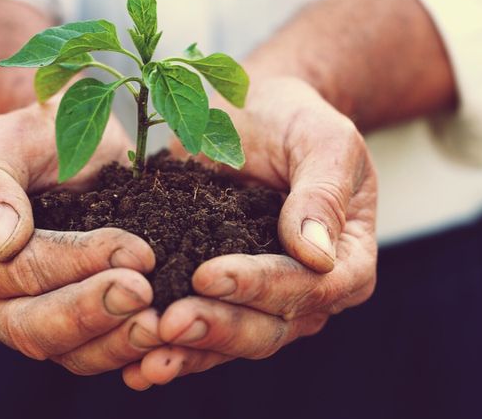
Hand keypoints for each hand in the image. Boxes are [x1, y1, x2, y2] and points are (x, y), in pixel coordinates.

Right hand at [0, 99, 163, 374]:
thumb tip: (0, 242)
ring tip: (161, 324)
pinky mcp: (69, 335)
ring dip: (116, 342)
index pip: (21, 271)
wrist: (72, 151)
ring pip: (68, 353)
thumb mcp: (11, 138)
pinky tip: (164, 336)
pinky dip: (129, 350)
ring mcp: (28, 322)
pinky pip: (94, 355)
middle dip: (94, 312)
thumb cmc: (39, 139)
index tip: (135, 251)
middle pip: (36, 327)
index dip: (77, 264)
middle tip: (146, 294)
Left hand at [122, 77, 377, 389]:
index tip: (209, 275)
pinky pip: (202, 335)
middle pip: (269, 328)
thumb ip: (323, 192)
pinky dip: (173, 350)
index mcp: (346, 260)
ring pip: (232, 341)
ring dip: (190, 351)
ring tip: (146, 356)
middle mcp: (309, 292)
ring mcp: (264, 302)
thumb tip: (317, 254)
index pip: (311, 287)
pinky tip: (135, 365)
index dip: (261, 287)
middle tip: (169, 323)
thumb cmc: (296, 120)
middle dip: (218, 327)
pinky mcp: (223, 299)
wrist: (255, 115)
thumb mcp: (323, 140)